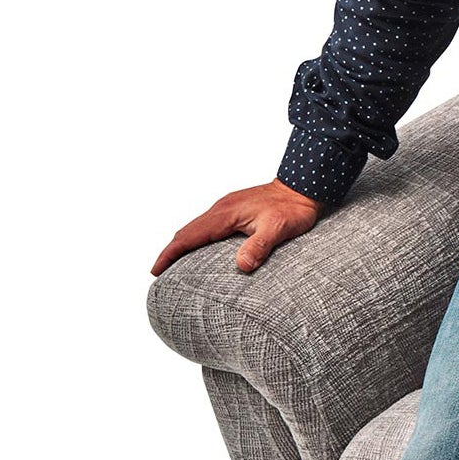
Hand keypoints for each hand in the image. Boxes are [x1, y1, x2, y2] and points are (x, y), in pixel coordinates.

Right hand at [151, 179, 325, 277]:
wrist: (302, 187)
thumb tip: (241, 266)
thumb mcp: (279, 229)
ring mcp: (226, 208)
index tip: (156, 270)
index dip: (170, 254)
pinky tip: (200, 249)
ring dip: (182, 244)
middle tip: (159, 272)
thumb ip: (259, 246)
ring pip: (195, 228)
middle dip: (170, 251)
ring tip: (173, 264)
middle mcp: (221, 209)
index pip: (189, 236)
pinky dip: (196, 238)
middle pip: (186, 232)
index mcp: (225, 214)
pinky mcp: (233, 210)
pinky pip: (206, 225)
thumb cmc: (292, 208)